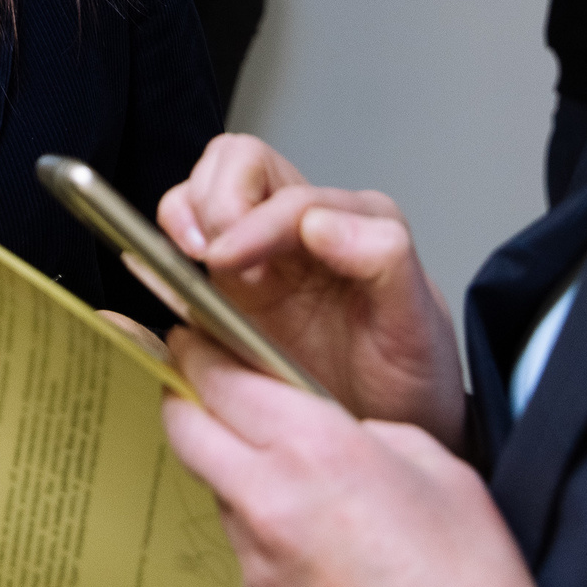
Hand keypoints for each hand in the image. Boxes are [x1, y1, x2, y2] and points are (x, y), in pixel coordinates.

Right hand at [158, 135, 464, 447]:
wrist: (391, 426)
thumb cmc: (410, 380)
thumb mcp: (419, 328)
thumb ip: (386, 262)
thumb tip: (321, 224)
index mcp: (355, 223)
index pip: (289, 197)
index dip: (251, 222)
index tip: (226, 263)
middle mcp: (304, 224)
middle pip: (240, 160)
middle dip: (215, 199)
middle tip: (212, 259)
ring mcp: (263, 250)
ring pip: (206, 185)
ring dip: (188, 212)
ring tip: (193, 263)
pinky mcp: (229, 282)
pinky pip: (186, 233)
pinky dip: (167, 241)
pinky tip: (177, 278)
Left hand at [162, 327, 546, 586]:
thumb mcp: (437, 468)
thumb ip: (368, 430)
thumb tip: (337, 429)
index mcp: (315, 451)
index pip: (219, 378)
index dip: (201, 351)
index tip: (199, 341)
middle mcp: (268, 504)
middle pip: (184, 429)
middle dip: (189, 401)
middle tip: (211, 390)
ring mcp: (255, 565)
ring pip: (217, 491)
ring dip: (238, 475)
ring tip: (303, 490)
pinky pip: (245, 552)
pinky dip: (268, 538)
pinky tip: (319, 550)